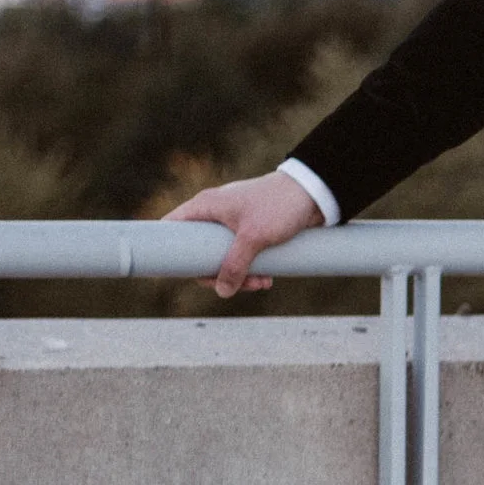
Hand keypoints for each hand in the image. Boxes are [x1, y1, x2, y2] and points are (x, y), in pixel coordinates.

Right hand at [166, 169, 323, 296]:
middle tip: (238, 285)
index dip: (169, 251)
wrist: (314, 192)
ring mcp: (232, 223)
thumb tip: (222, 291)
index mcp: (205, 206)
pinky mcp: (250, 231)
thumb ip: (235, 265)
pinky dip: (251, 269)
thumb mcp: (254, 238)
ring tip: (262, 283)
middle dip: (218, 274)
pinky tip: (267, 278)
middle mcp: (214, 214)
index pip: (171, 227)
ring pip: (223, 258)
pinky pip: (241, 256)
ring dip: (240, 276)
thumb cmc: (279, 205)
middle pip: (198, 252)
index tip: (182, 272)